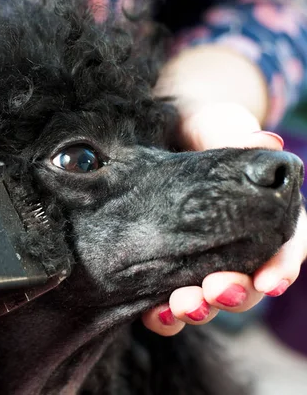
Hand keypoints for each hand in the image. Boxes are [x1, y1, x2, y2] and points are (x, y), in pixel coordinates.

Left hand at [141, 102, 306, 335]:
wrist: (157, 134)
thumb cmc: (196, 130)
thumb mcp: (215, 125)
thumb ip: (235, 135)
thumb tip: (264, 143)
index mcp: (264, 212)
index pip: (287, 244)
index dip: (281, 266)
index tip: (269, 281)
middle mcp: (237, 244)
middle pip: (248, 282)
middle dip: (234, 292)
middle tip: (215, 291)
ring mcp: (199, 262)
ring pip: (211, 299)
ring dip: (200, 308)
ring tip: (182, 307)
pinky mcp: (165, 270)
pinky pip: (168, 303)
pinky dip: (165, 316)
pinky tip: (154, 314)